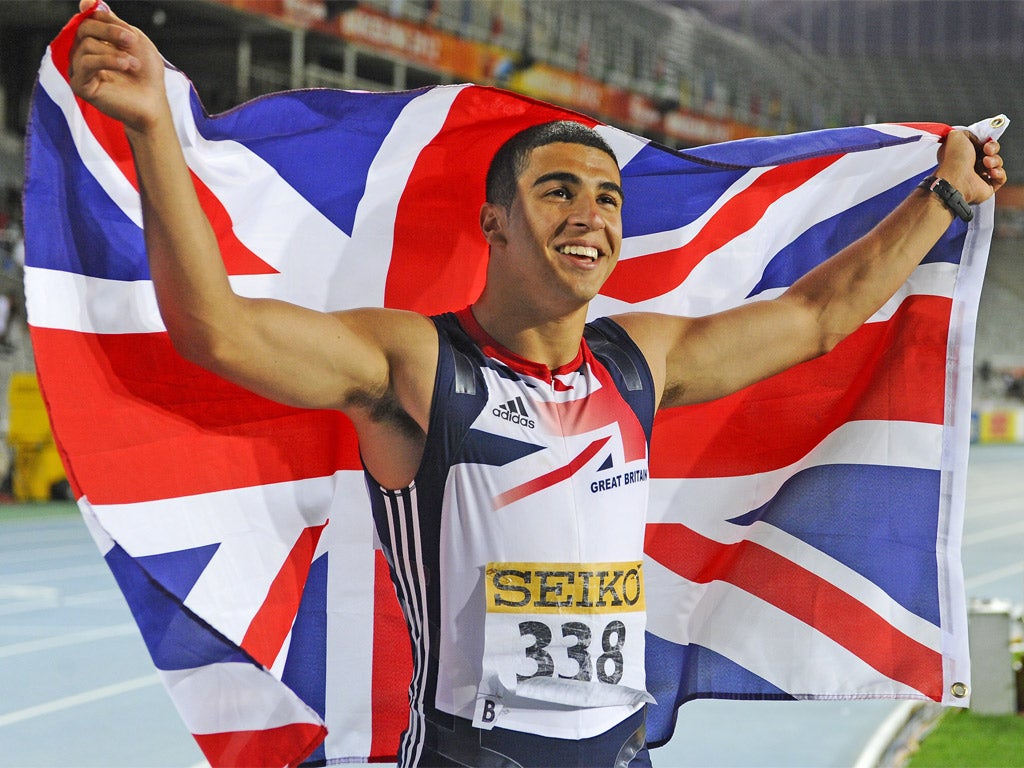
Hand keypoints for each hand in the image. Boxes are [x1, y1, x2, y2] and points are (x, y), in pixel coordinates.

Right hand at [69, 0, 168, 132]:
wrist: (153, 103)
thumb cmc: (147, 74)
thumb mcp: (134, 40)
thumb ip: (112, 21)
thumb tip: (86, 2)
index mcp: (95, 41)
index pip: (88, 19)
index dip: (103, 18)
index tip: (125, 30)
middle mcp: (83, 53)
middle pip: (84, 28)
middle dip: (110, 31)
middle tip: (132, 41)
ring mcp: (80, 69)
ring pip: (86, 45)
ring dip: (114, 51)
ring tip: (134, 64)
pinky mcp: (81, 85)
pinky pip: (86, 63)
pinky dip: (107, 60)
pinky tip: (125, 66)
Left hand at [936, 129, 1006, 204]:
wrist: (956, 179)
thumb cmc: (954, 159)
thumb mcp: (956, 136)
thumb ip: (966, 133)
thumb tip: (976, 139)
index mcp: (961, 154)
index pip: (980, 144)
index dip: (986, 141)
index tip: (985, 141)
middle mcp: (969, 165)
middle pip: (991, 152)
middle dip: (992, 148)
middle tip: (987, 150)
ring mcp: (978, 177)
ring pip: (997, 164)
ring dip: (994, 160)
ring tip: (986, 163)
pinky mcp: (986, 187)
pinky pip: (1000, 178)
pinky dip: (999, 173)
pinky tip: (991, 172)